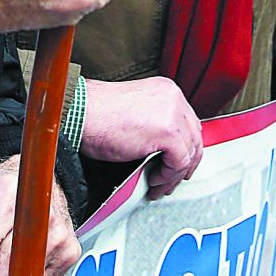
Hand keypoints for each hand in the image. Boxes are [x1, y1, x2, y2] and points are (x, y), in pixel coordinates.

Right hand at [81, 76, 202, 198]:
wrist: (81, 112)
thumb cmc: (97, 114)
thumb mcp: (135, 112)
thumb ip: (154, 123)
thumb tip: (164, 149)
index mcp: (166, 90)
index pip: (188, 122)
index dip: (185, 147)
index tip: (177, 163)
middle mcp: (173, 97)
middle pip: (194, 137)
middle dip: (185, 164)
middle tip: (172, 179)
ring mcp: (173, 113)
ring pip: (189, 153)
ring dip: (174, 175)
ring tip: (158, 185)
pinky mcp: (168, 132)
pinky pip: (178, 163)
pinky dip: (167, 177)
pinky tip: (152, 180)